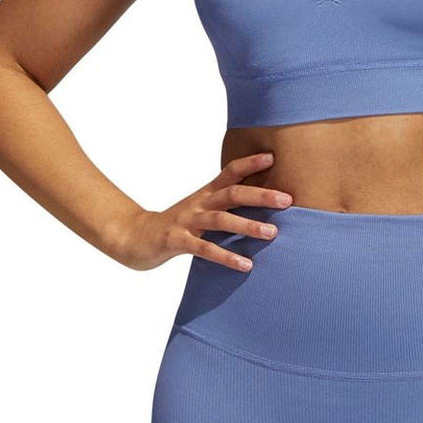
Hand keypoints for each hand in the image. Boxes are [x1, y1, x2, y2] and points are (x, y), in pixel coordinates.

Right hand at [108, 152, 291, 270]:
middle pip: (232, 193)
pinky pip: (205, 249)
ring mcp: (187, 222)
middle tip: (288, 199)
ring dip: (248, 225)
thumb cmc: (176, 225)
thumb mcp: (200, 210)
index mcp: (205, 194)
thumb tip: (261, 207)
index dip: (250, 163)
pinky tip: (245, 264)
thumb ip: (225, 207)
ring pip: (221, 219)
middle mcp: (198, 203)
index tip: (273, 157)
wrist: (134, 237)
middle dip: (261, 195)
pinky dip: (226, 256)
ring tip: (272, 233)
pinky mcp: (177, 241)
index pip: (230, 172)